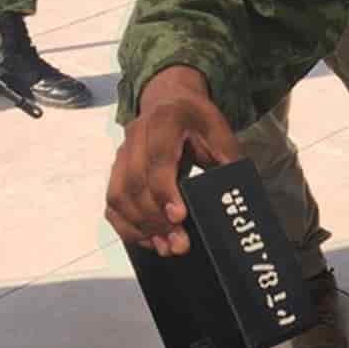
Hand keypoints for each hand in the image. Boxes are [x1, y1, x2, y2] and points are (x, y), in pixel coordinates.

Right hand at [104, 67, 242, 255]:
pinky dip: (125, 225)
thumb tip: (236, 199)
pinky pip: (112, 201)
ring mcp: (122, 153)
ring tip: (165, 247)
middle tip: (178, 245)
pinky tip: (148, 240)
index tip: (179, 217)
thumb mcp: (220, 133)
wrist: (169, 100)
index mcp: (165, 121)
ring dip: (140, 226)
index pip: (158, 159)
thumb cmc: (198, 121)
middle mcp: (136, 136)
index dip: (164, 190)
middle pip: (135, 183)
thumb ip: (229, 161)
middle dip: (155, 219)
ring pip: (119, 195)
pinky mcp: (116, 169)